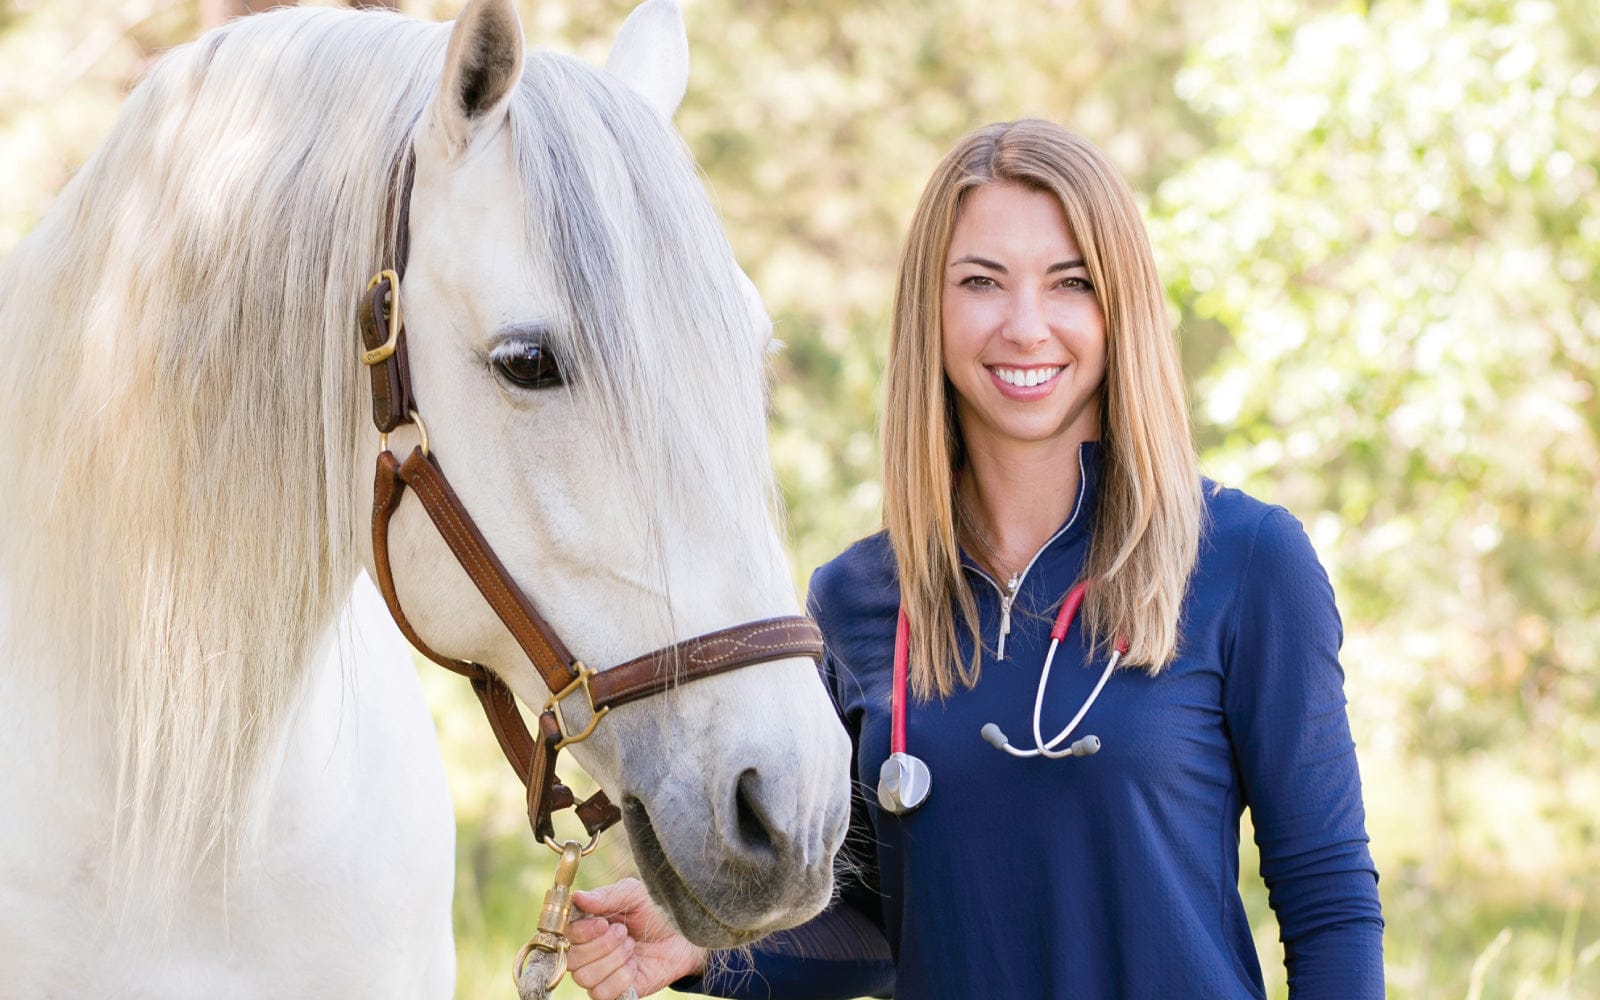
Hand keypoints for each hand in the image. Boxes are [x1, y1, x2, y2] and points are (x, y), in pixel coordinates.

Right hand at [567, 877, 707, 999]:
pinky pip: (602, 994)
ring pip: (585, 978)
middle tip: (624, 933)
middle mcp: (589, 952)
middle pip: (572, 960)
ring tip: (631, 948)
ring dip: (612, 961)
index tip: (604, 923)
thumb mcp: (634, 895)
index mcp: (588, 926)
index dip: (581, 932)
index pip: (565, 936)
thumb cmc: (656, 912)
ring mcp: (601, 974)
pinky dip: (620, 979)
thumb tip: (576, 897)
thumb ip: (606, 896)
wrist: (683, 936)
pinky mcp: (615, 992)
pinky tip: (634, 966)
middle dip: (602, 946)